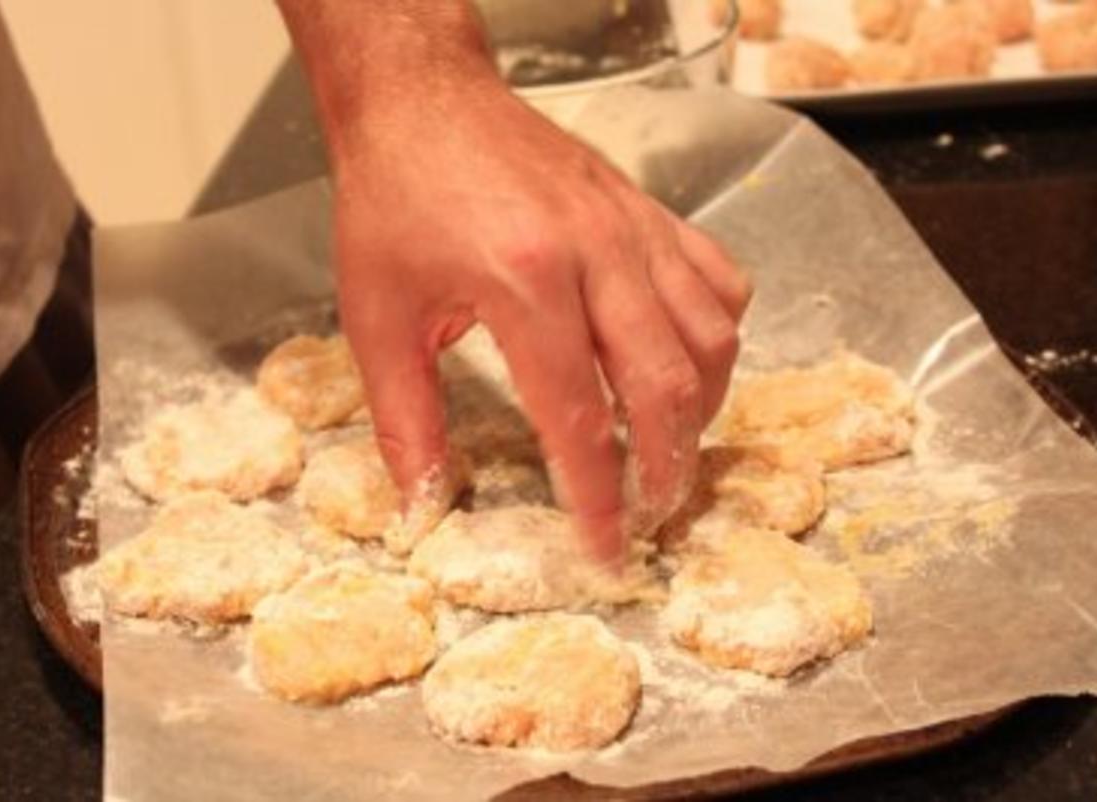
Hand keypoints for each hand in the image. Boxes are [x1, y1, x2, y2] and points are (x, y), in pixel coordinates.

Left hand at [279, 1, 750, 561]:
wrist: (423, 102)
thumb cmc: (395, 200)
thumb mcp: (377, 317)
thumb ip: (405, 419)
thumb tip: (423, 504)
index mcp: (525, 284)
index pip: (580, 418)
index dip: (598, 497)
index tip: (607, 550)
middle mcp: (597, 256)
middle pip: (666, 388)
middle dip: (667, 468)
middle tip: (653, 513)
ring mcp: (633, 229)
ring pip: (710, 337)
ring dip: (702, 409)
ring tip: (673, 452)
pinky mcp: (647, 211)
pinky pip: (719, 279)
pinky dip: (717, 335)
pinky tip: (690, 365)